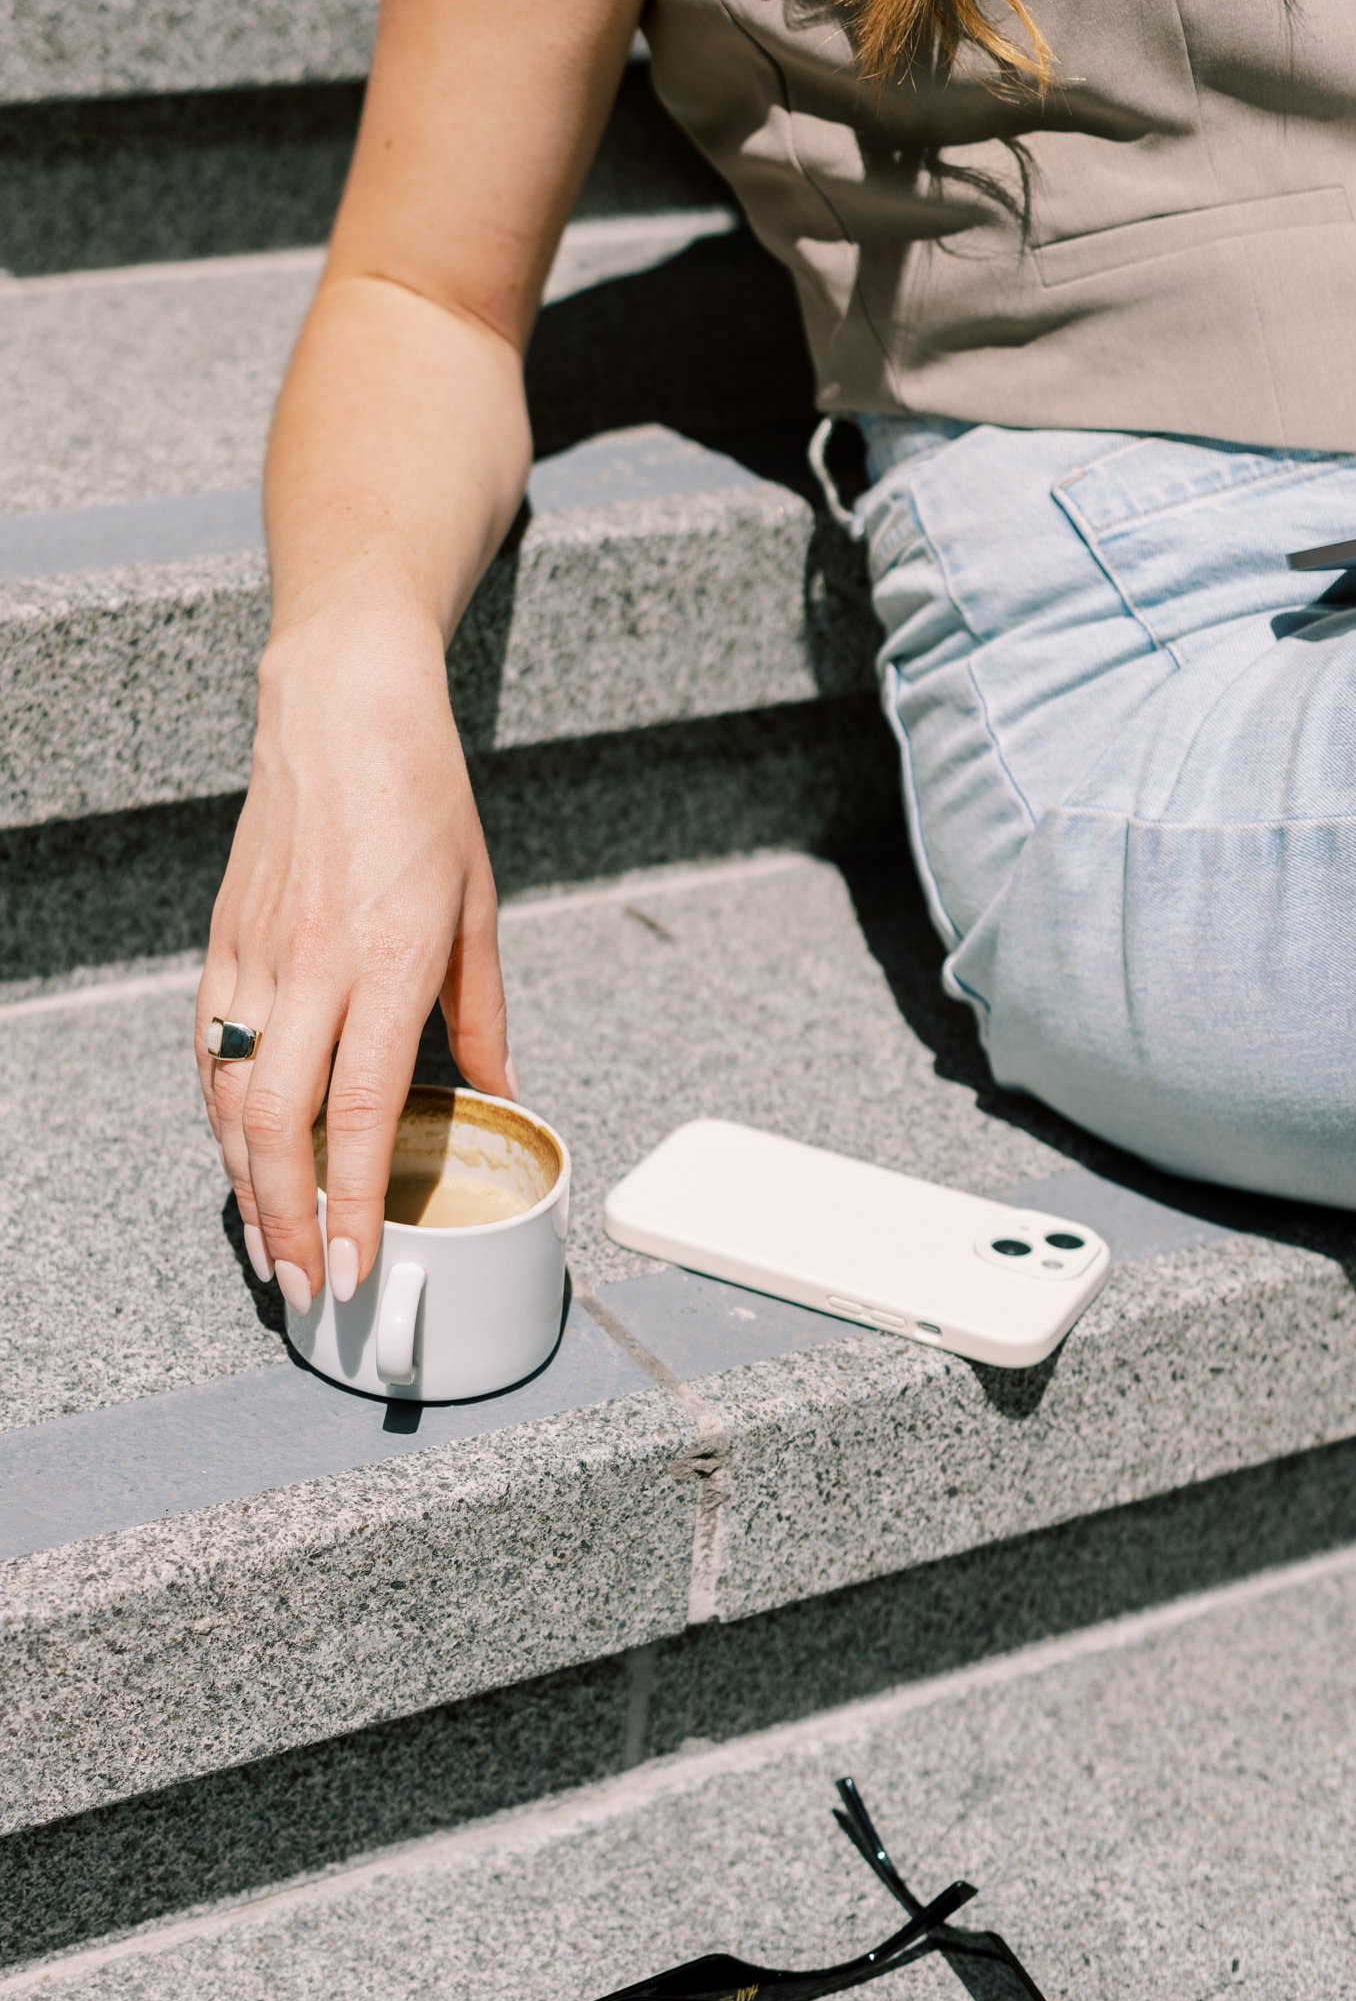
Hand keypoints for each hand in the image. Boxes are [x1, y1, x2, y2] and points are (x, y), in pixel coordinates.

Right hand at [195, 612, 513, 1311]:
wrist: (342, 712)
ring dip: (244, 1184)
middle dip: (284, 1220)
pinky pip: (208, 1048)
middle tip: (302, 1289)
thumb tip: (502, 1096)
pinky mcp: (224, 941)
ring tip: (267, 1248)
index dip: (348, 1202)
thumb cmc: (423, 803)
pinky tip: (235, 1156)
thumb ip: (484, 1015)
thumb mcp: (478, 911)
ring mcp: (256, 955)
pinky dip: (217, 1114)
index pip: (356, 1111)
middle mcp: (312, 967)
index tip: (352, 1266)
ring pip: (231, 1096)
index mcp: (387, 963)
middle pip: (277, 1125)